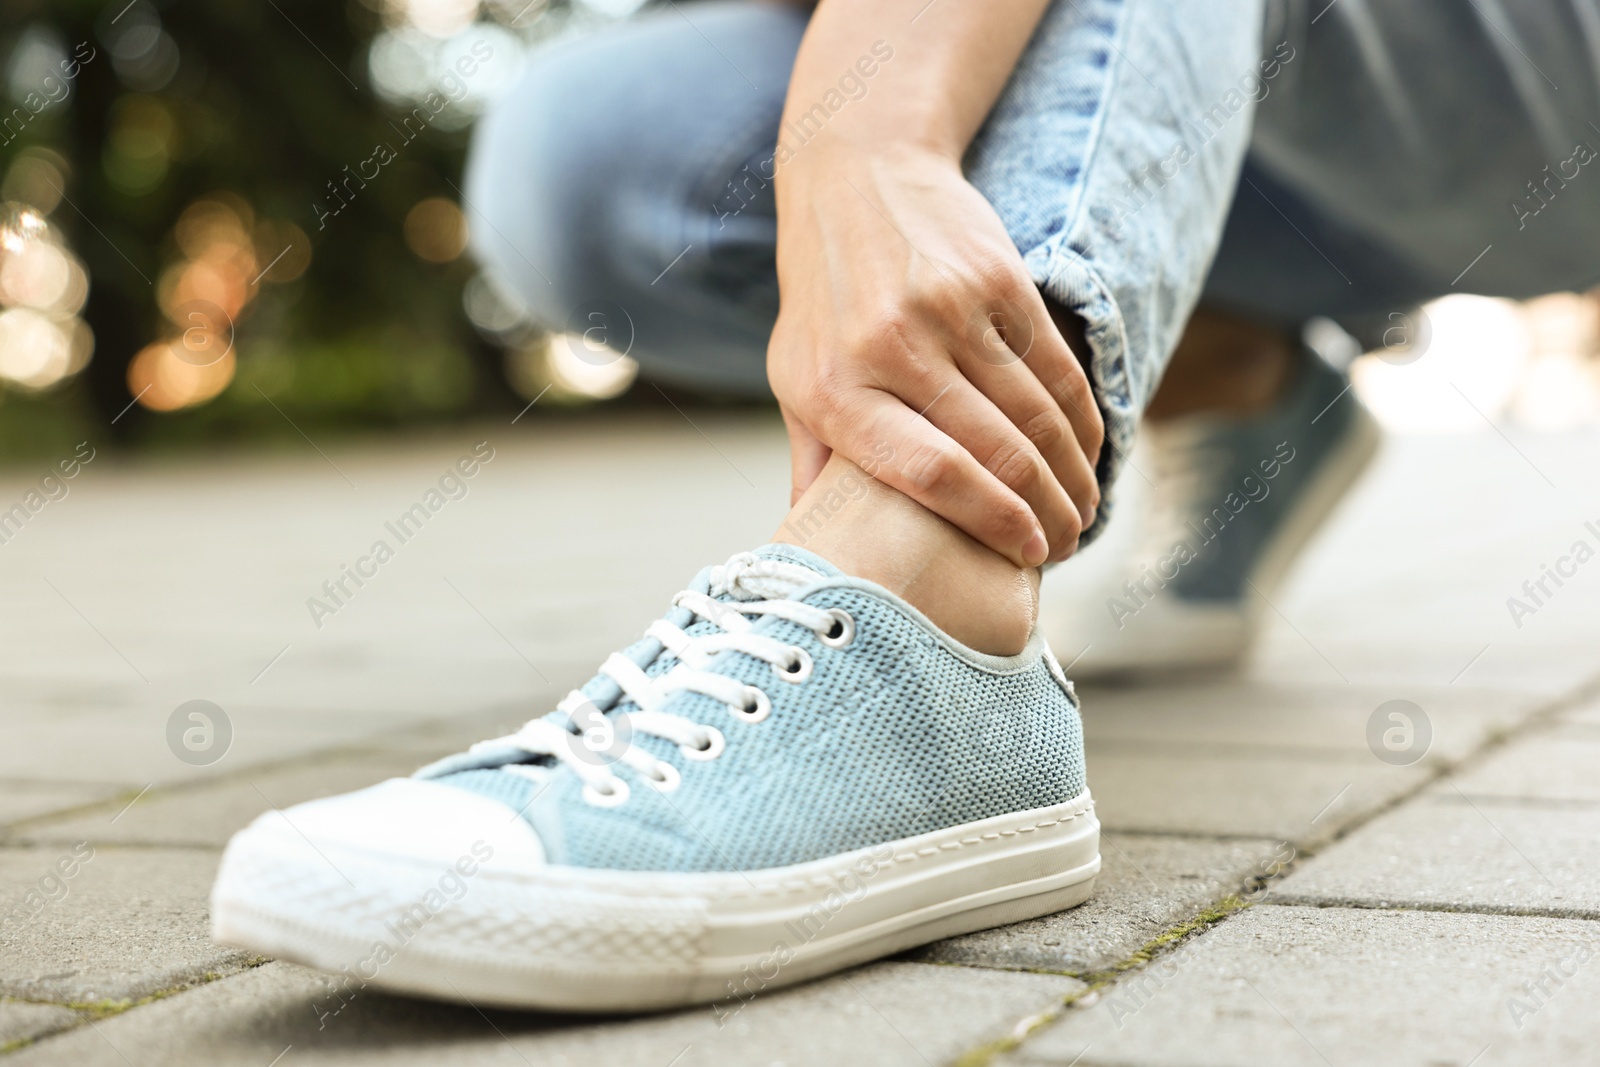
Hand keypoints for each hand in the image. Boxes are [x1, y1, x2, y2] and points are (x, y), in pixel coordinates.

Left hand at [768, 143, 1103, 566]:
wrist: (856, 176)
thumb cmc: (822, 301)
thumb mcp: (794, 379)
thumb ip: (813, 464)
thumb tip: (817, 558)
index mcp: (836, 390)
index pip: (929, 473)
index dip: (990, 521)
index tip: (1026, 557)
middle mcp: (892, 348)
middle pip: (996, 451)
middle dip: (1044, 512)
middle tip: (1066, 547)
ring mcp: (950, 308)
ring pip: (1036, 414)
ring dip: (1072, 474)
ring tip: (1084, 512)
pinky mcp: (998, 278)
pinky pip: (1056, 366)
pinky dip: (1081, 418)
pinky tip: (1090, 453)